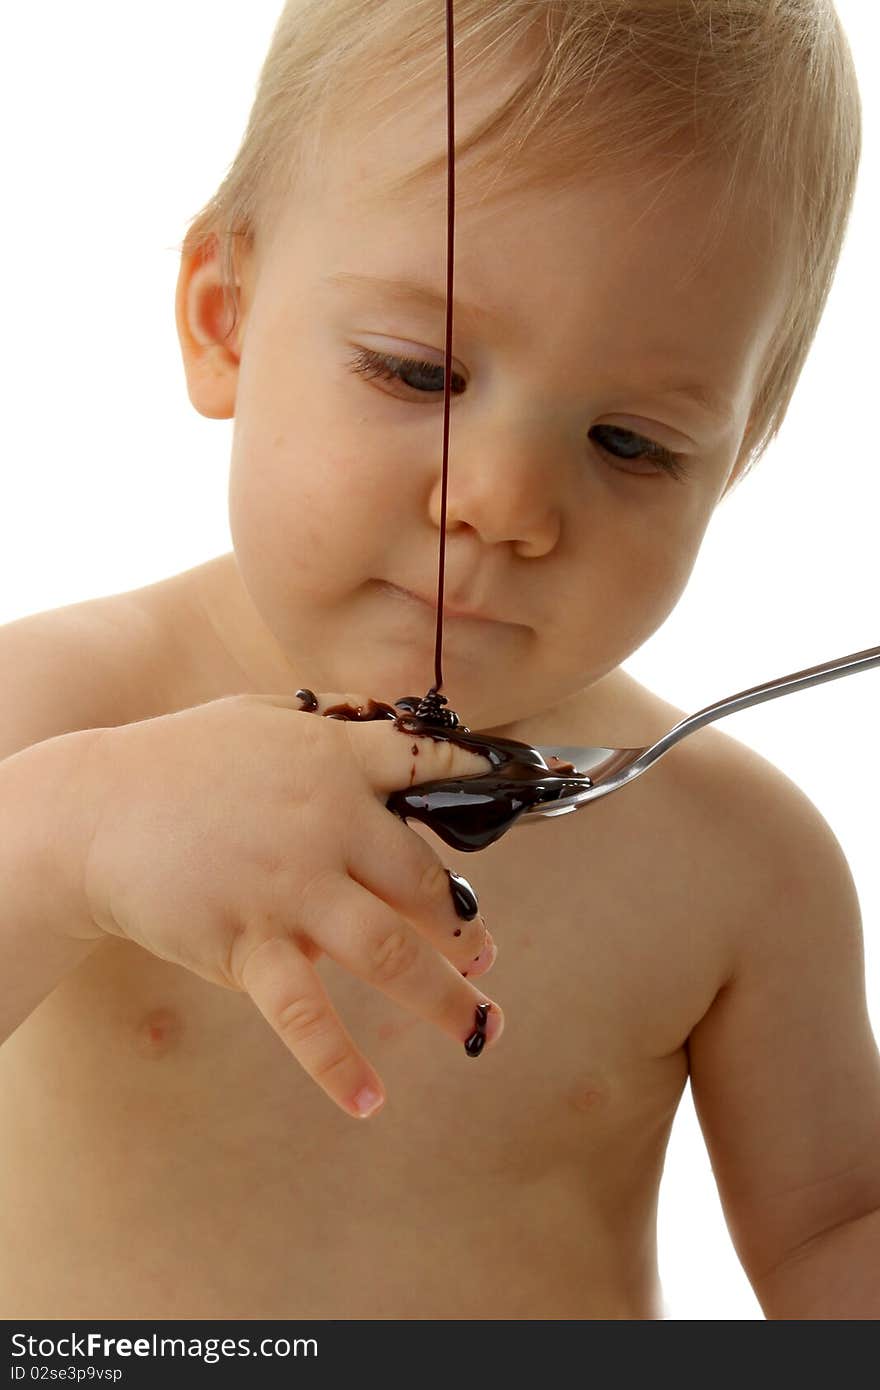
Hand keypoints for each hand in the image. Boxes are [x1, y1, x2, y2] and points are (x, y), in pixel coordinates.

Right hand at [79, 692, 502, 1116]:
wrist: (93, 811)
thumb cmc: (179, 762)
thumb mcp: (260, 717)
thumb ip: (327, 723)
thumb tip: (380, 722)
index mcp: (335, 763)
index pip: (428, 765)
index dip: (481, 780)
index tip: (529, 791)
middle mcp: (327, 826)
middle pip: (424, 884)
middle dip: (464, 928)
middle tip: (484, 955)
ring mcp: (290, 889)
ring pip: (389, 953)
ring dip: (445, 997)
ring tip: (482, 1028)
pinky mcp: (248, 943)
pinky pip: (305, 1015)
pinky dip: (339, 1063)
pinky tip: (371, 1099)